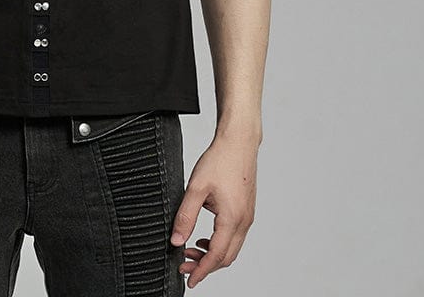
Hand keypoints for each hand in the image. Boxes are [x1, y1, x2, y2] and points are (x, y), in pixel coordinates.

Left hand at [169, 129, 258, 288]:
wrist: (239, 142)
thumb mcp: (196, 188)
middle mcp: (244, 221)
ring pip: (231, 248)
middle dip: (205, 266)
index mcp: (232, 218)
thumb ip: (185, 216)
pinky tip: (204, 238)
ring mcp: (247, 216)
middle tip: (184, 266)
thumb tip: (176, 240)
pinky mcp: (246, 210)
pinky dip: (219, 244)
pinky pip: (234, 236)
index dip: (202, 271)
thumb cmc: (220, 160)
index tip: (189, 280)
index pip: (216, 256)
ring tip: (190, 251)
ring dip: (212, 255)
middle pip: (226, 257)